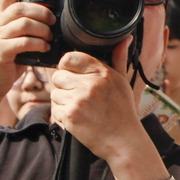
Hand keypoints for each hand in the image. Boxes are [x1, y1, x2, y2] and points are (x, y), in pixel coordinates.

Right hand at [0, 0, 56, 99]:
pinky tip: (45, 48)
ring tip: (49, 37)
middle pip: (21, 7)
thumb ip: (25, 26)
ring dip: (42, 29)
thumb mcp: (14, 38)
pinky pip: (23, 41)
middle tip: (53, 20)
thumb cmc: (8, 60)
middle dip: (42, 11)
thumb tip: (51, 16)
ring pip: (24, 23)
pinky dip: (38, 43)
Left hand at [48, 38, 151, 163]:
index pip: (70, 57)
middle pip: (58, 75)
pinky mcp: (70, 116)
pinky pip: (54, 109)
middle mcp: (90, 84)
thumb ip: (119, 58)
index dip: (68, 66)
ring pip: (54, 93)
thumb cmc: (123, 111)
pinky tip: (78, 119)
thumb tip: (125, 38)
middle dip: (64, 86)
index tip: (74, 74)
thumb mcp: (123, 82)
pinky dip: (62, 115)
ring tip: (80, 109)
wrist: (123, 141)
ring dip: (62, 101)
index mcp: (103, 73)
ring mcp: (79, 100)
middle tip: (78, 96)